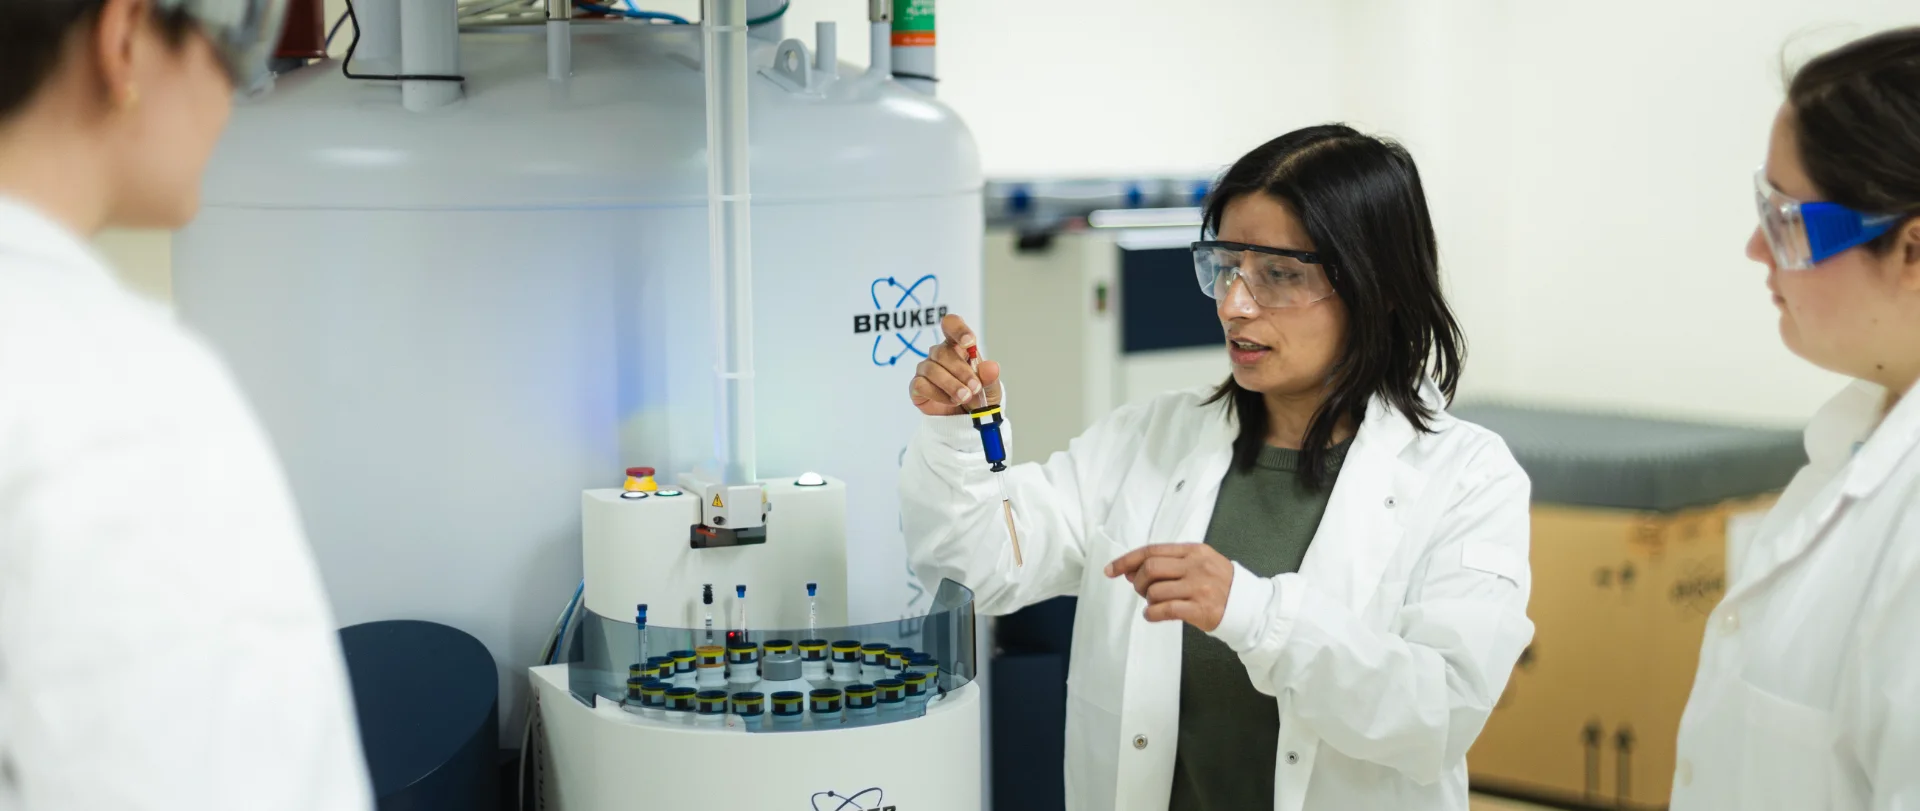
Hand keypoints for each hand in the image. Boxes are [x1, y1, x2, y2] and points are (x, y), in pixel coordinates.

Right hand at [909, 314, 1003, 416]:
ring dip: (951, 385)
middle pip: (942, 352)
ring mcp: (926, 369)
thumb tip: (991, 367)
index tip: (969, 343)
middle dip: (961, 371)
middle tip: (975, 388)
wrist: (969, 420)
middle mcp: (939, 354)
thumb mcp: (991, 388)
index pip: (951, 325)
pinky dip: (938, 395)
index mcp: (957, 346)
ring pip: (932, 370)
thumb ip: (990, 377)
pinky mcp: (917, 386)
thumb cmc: (979, 397)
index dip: (958, 330)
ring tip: (965, 398)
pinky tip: (951, 401)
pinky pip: (921, 385)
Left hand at [1104, 544, 1234, 631]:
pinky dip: (1152, 614)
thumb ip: (1168, 563)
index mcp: (1194, 551)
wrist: (1249, 605)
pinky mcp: (1200, 609)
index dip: (1127, 560)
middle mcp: (1196, 566)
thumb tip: (1129, 570)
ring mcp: (1199, 588)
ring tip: (1155, 604)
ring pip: (1155, 591)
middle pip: (1151, 568)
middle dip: (1138, 582)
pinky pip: (1166, 610)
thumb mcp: (1198, 563)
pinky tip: (1153, 615)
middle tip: (1142, 591)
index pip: (1152, 551)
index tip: (1110, 570)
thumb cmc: (1218, 583)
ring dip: (1148, 600)